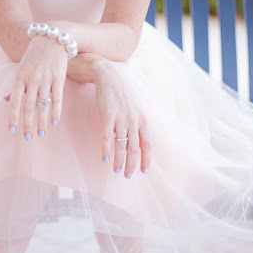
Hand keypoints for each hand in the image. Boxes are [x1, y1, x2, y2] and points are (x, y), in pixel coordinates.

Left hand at [5, 35, 67, 137]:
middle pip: (29, 107)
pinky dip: (56, 111)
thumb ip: (16, 85)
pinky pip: (57, 98)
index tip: (12, 131)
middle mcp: (32, 80)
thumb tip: (7, 100)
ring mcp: (46, 79)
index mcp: (20, 78)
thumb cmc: (35, 54)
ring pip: (43, 105)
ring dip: (42, 122)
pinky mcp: (59, 78)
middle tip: (27, 138)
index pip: (15, 102)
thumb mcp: (21, 68)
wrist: (52, 38)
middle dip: (27, 124)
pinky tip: (55, 122)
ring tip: (41, 134)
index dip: (13, 117)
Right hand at [93, 62, 151, 176]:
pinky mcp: (107, 116)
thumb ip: (138, 122)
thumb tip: (137, 138)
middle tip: (128, 176)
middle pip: (135, 148)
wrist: (108, 76)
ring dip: (119, 160)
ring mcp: (120, 119)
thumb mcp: (136, 106)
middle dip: (132, 164)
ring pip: (121, 145)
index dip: (146, 159)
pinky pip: (107, 137)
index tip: (144, 170)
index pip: (147, 144)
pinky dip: (106, 149)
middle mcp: (134, 120)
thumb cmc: (122, 92)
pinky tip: (105, 158)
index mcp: (142, 119)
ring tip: (117, 170)